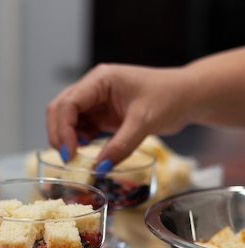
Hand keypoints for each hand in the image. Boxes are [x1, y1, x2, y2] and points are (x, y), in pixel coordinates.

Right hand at [46, 63, 190, 169]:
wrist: (187, 96)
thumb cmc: (169, 98)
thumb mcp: (144, 123)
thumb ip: (121, 146)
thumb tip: (99, 167)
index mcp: (100, 80)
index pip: (69, 103)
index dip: (63, 129)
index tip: (69, 153)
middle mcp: (94, 87)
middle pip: (60, 109)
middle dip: (59, 134)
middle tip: (67, 159)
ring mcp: (97, 100)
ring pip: (67, 119)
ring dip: (68, 138)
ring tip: (78, 157)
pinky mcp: (102, 114)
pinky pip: (81, 127)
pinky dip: (79, 141)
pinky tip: (88, 151)